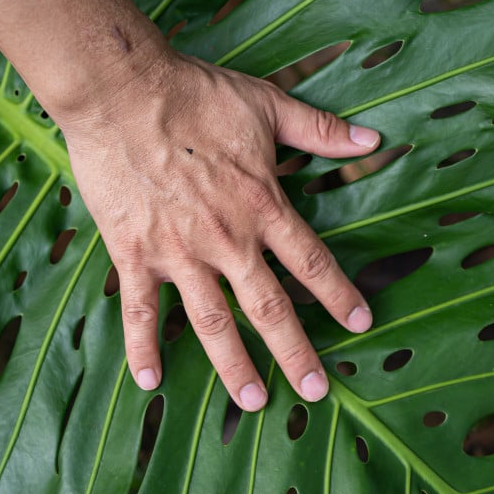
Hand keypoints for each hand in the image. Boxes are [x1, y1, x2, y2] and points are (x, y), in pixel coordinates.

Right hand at [57, 44, 379, 411]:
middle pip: (270, 307)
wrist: (121, 91)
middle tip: (316, 390)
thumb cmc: (195, 94)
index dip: (339, 295)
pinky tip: (151, 382)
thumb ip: (321, 130)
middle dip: (296, 352)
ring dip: (234, 365)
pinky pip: (140, 310)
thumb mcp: (267, 106)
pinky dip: (143, 347)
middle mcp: (228, 239)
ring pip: (213, 322)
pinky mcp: (134, 253)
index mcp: (263, 206)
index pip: (311, 262)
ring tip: (254, 402)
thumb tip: (372, 142)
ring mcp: (180, 251)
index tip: (361, 323)